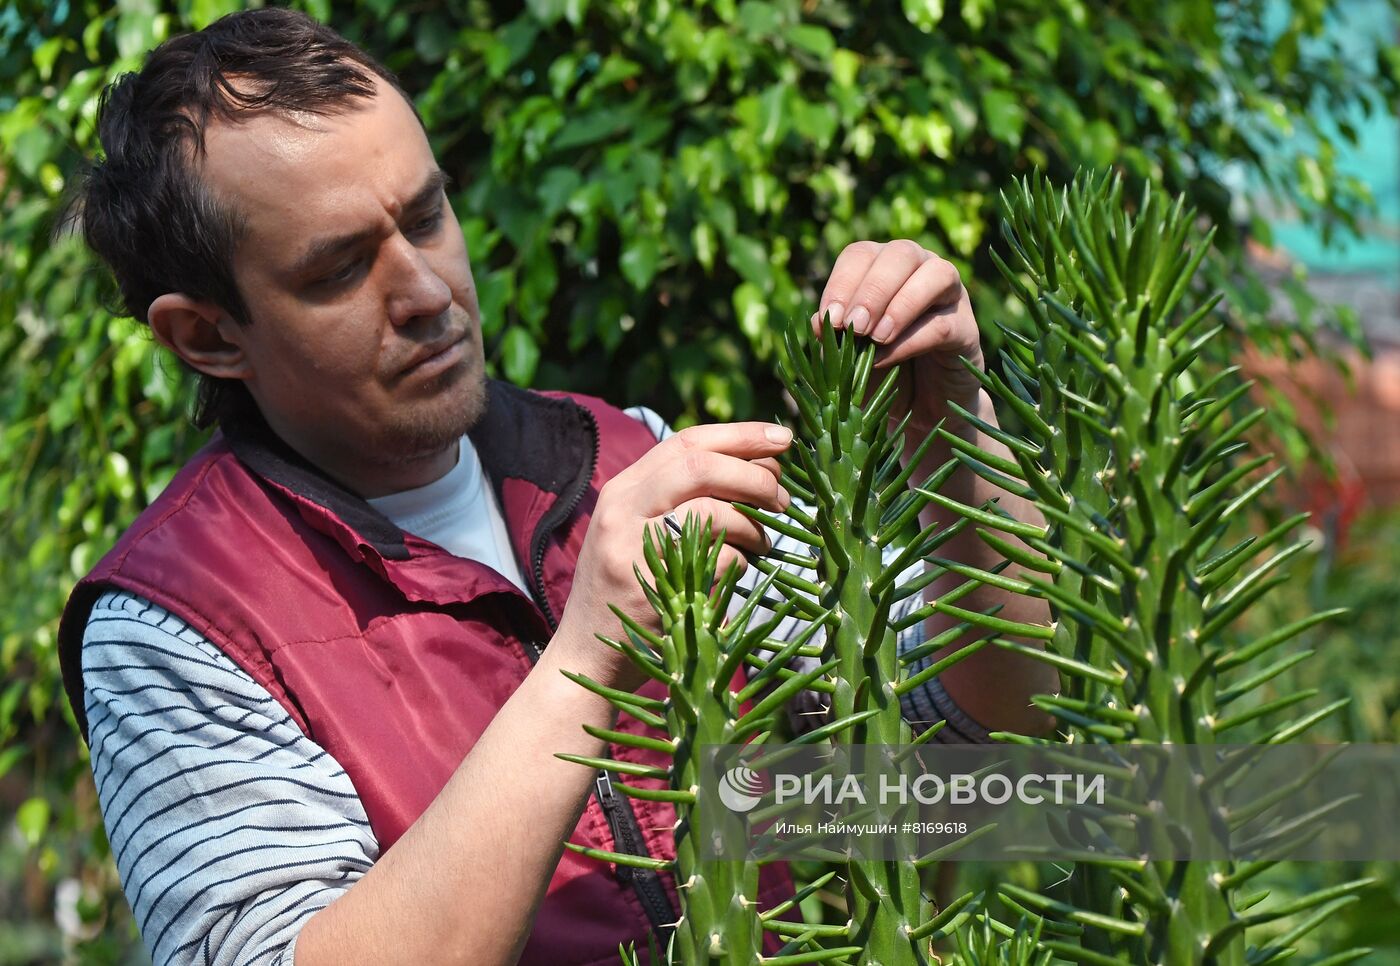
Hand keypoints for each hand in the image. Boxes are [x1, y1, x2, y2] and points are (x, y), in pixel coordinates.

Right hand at [554, 421, 792, 690]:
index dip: (740, 435)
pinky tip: (739, 573)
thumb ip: (680, 499)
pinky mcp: (649, 582)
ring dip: (753, 524)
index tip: (783, 438)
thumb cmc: (628, 592)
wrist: (585, 654)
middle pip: (701, 465)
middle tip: (782, 497)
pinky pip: (716, 558)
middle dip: (753, 475)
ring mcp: (631, 544)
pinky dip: (740, 563)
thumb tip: (758, 469)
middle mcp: (622, 507)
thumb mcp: (639, 532)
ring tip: (764, 541)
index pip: (686, 442)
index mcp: (624, 489)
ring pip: (712, 510)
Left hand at [812, 240, 984, 435]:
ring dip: (900, 304)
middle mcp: (920, 269)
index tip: (828, 319)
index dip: (842, 282)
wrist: (917, 409)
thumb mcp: (847, 353)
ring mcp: (950, 295)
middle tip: (853, 326)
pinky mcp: (967, 328)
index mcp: (882, 266)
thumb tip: (820, 322)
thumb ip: (833, 336)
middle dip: (872, 290)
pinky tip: (887, 358)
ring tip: (875, 338)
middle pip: (900, 254)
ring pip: (935, 274)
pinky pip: (944, 323)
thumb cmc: (878, 371)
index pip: (862, 254)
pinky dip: (912, 340)